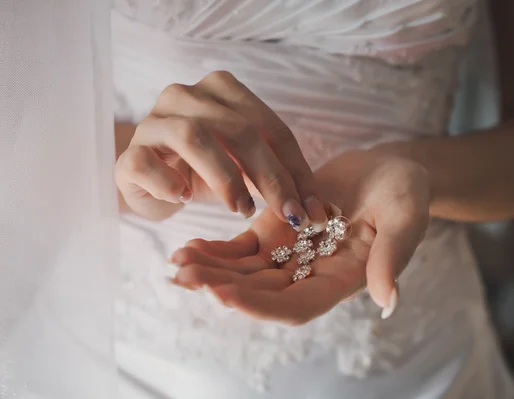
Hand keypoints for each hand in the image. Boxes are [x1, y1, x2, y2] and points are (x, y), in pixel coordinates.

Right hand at [115, 71, 326, 229]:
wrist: (148, 178)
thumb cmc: (203, 171)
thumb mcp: (246, 169)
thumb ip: (279, 179)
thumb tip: (323, 211)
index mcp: (222, 91)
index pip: (271, 127)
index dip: (297, 170)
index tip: (314, 209)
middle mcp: (186, 95)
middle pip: (238, 129)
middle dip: (270, 175)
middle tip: (288, 214)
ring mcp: (153, 122)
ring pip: (193, 136)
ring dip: (225, 177)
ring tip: (241, 209)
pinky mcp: (128, 153)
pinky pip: (145, 162)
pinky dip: (169, 183)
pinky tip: (183, 199)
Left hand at [170, 147, 429, 323]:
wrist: (386, 170)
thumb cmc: (404, 192)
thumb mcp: (405, 216)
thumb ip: (394, 255)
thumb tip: (389, 301)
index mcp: (341, 279)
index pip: (297, 306)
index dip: (262, 305)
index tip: (227, 295)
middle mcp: (311, 276)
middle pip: (261, 293)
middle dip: (222, 288)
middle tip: (185, 275)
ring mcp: (290, 255)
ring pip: (245, 273)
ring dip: (212, 271)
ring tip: (178, 262)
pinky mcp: (275, 232)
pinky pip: (242, 248)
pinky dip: (216, 251)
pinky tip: (189, 247)